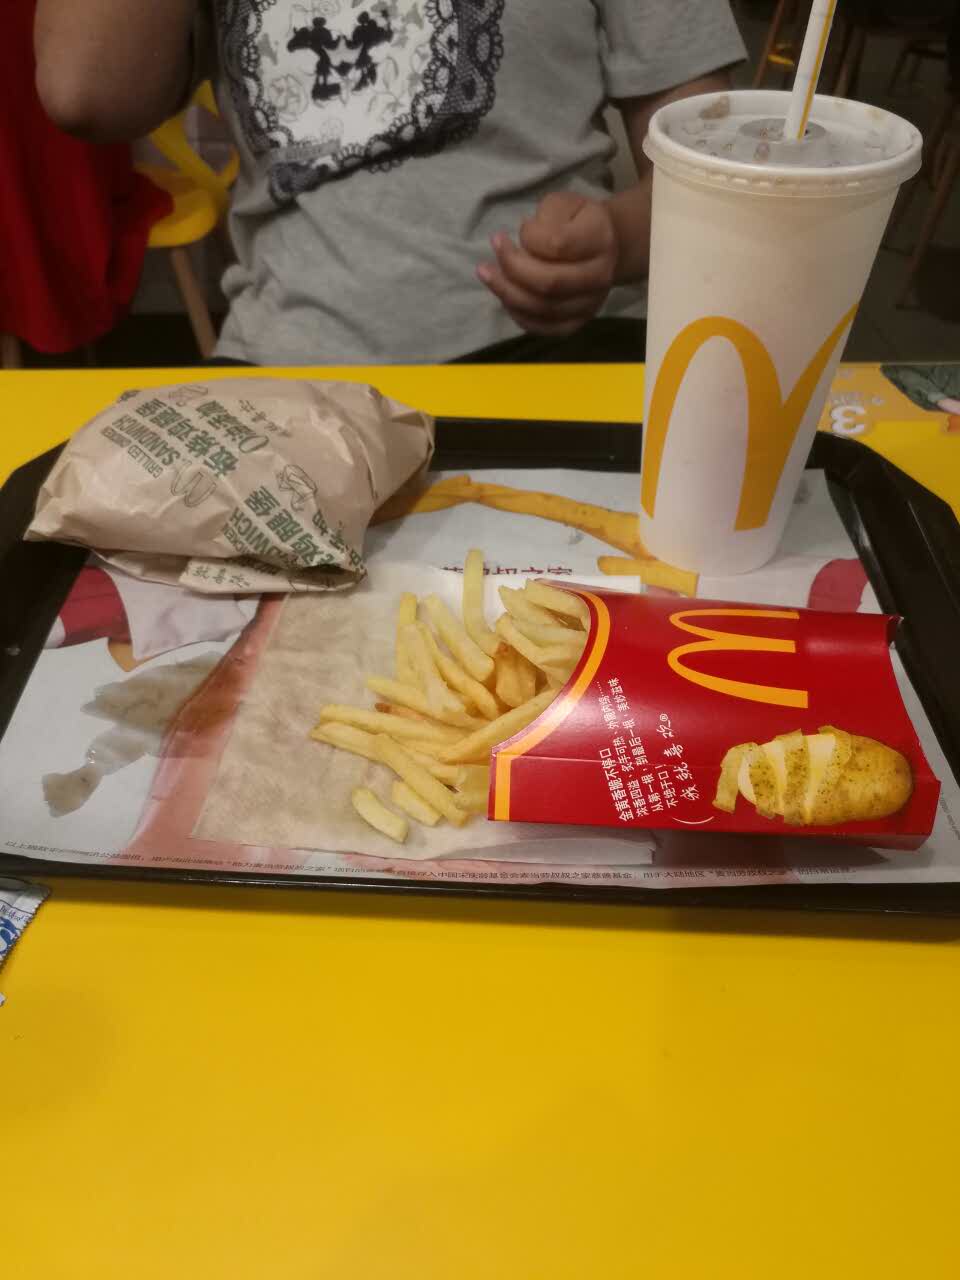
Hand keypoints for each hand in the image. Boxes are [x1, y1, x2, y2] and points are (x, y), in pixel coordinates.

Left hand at [476, 192, 619, 336]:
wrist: (604, 248)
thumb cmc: (577, 221)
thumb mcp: (564, 203)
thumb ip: (546, 216)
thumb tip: (525, 243)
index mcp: (599, 240)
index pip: (557, 246)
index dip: (530, 237)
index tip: (521, 227)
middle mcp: (600, 276)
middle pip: (548, 283)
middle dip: (511, 267)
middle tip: (494, 248)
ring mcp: (589, 304)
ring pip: (542, 308)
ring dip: (507, 291)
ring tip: (487, 273)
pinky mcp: (576, 323)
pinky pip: (542, 327)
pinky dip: (517, 313)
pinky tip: (504, 295)